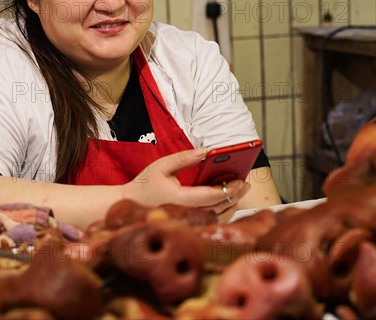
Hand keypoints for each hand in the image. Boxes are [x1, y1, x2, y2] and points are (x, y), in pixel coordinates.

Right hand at [123, 148, 250, 220]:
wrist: (129, 204)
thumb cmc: (145, 184)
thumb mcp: (161, 165)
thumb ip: (183, 158)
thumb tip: (205, 151)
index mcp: (178, 199)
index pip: (209, 197)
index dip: (227, 190)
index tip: (240, 181)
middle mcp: (185, 213)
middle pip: (217, 209)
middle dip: (234, 196)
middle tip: (246, 184)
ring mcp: (186, 221)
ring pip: (216, 218)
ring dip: (231, 206)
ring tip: (239, 192)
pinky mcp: (187, 223)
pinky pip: (210, 221)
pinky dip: (222, 212)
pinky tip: (227, 202)